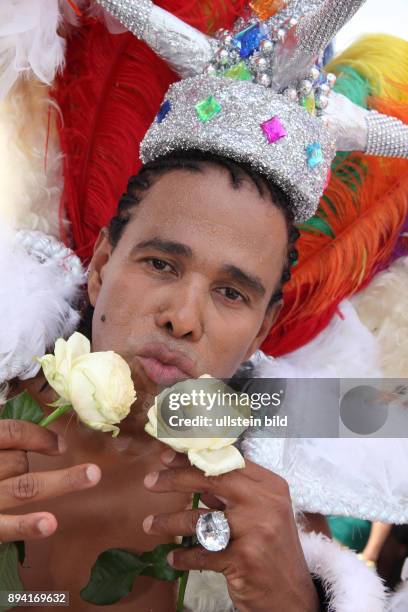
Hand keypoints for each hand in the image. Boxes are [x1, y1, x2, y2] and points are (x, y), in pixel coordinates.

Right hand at [0, 419, 100, 542]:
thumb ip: (3, 443)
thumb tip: (44, 443)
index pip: (11, 433)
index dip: (38, 436)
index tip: (61, 446)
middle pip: (18, 462)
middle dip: (47, 466)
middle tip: (92, 470)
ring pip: (23, 488)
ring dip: (60, 482)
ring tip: (92, 476)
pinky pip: (4, 527)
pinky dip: (27, 526)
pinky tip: (50, 523)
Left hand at [143, 450, 318, 611]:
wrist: (292, 597)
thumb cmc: (271, 549)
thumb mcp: (261, 513)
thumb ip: (231, 494)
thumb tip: (191, 472)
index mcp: (270, 486)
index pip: (227, 462)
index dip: (194, 458)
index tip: (167, 457)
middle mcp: (265, 503)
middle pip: (212, 481)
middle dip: (175, 480)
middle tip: (149, 482)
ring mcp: (256, 531)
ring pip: (200, 519)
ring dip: (168, 522)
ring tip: (149, 524)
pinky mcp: (244, 559)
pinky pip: (201, 554)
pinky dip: (183, 556)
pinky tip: (173, 557)